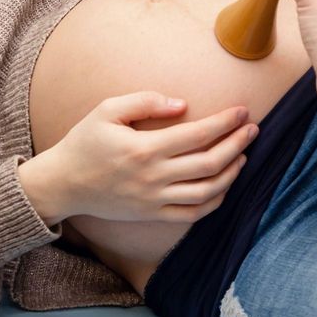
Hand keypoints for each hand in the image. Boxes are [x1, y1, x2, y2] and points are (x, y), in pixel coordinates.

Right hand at [51, 92, 258, 222]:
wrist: (63, 184)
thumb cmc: (85, 141)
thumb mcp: (107, 110)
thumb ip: (145, 102)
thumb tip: (182, 104)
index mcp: (144, 149)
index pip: (198, 135)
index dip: (225, 122)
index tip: (242, 111)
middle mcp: (154, 177)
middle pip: (209, 163)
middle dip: (237, 144)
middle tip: (252, 129)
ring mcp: (154, 199)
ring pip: (207, 191)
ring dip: (231, 173)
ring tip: (243, 155)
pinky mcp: (152, 214)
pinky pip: (192, 214)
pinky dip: (215, 201)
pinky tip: (224, 184)